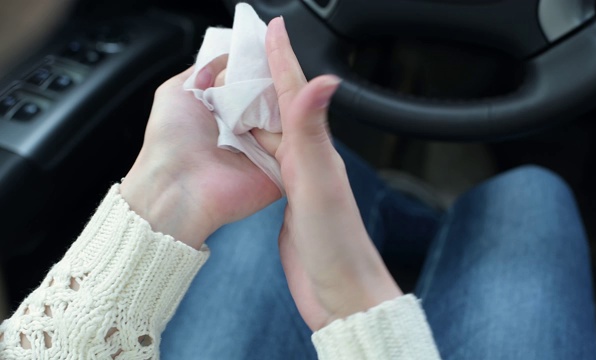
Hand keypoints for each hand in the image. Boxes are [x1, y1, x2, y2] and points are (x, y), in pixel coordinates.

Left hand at [121, 59, 280, 248]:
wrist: (177, 185)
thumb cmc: (170, 141)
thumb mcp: (178, 91)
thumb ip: (205, 69)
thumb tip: (230, 55)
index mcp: (226, 110)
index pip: (255, 80)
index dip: (262, 65)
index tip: (273, 48)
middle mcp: (248, 128)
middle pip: (275, 96)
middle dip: (278, 81)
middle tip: (282, 67)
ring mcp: (265, 148)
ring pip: (291, 116)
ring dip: (289, 101)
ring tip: (287, 89)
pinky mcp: (279, 168)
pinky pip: (298, 142)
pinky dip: (297, 127)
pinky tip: (293, 113)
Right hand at [263, 18, 401, 330]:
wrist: (341, 291)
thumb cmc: (336, 243)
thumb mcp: (319, 182)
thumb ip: (313, 132)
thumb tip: (323, 79)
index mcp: (314, 150)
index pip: (295, 94)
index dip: (282, 60)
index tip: (272, 29)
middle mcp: (308, 159)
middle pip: (283, 106)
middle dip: (266, 75)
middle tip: (249, 49)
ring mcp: (298, 179)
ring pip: (274, 132)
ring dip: (257, 107)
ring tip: (238, 87)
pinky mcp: (288, 199)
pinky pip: (267, 159)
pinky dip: (253, 142)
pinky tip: (244, 140)